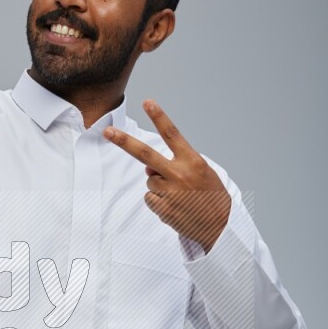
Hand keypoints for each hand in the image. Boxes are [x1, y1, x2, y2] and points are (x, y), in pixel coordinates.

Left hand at [104, 100, 230, 252]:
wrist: (220, 225)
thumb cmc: (210, 195)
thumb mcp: (199, 172)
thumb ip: (174, 164)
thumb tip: (147, 169)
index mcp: (192, 161)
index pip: (172, 134)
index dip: (159, 117)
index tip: (148, 103)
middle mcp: (179, 174)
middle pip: (145, 154)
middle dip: (124, 142)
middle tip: (107, 132)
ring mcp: (170, 192)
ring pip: (150, 181)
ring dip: (159, 186)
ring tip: (179, 195)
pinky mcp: (164, 209)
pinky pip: (149, 199)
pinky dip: (158, 201)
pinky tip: (175, 206)